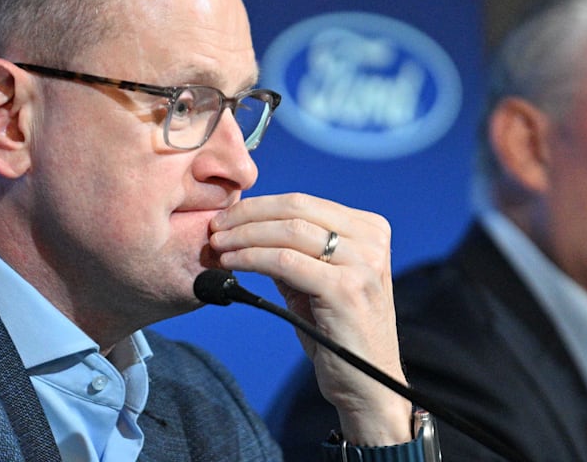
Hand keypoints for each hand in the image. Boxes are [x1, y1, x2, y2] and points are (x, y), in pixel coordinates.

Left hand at [209, 193, 411, 445]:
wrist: (369, 383)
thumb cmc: (339, 332)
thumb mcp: (319, 281)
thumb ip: (294, 251)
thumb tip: (245, 227)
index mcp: (370, 229)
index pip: (304, 202)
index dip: (259, 206)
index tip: (227, 217)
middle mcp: (371, 240)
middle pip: (295, 210)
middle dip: (247, 216)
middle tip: (215, 228)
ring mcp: (362, 264)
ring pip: (288, 233)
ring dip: (244, 236)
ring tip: (218, 246)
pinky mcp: (345, 289)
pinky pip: (286, 262)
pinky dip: (252, 258)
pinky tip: (232, 264)